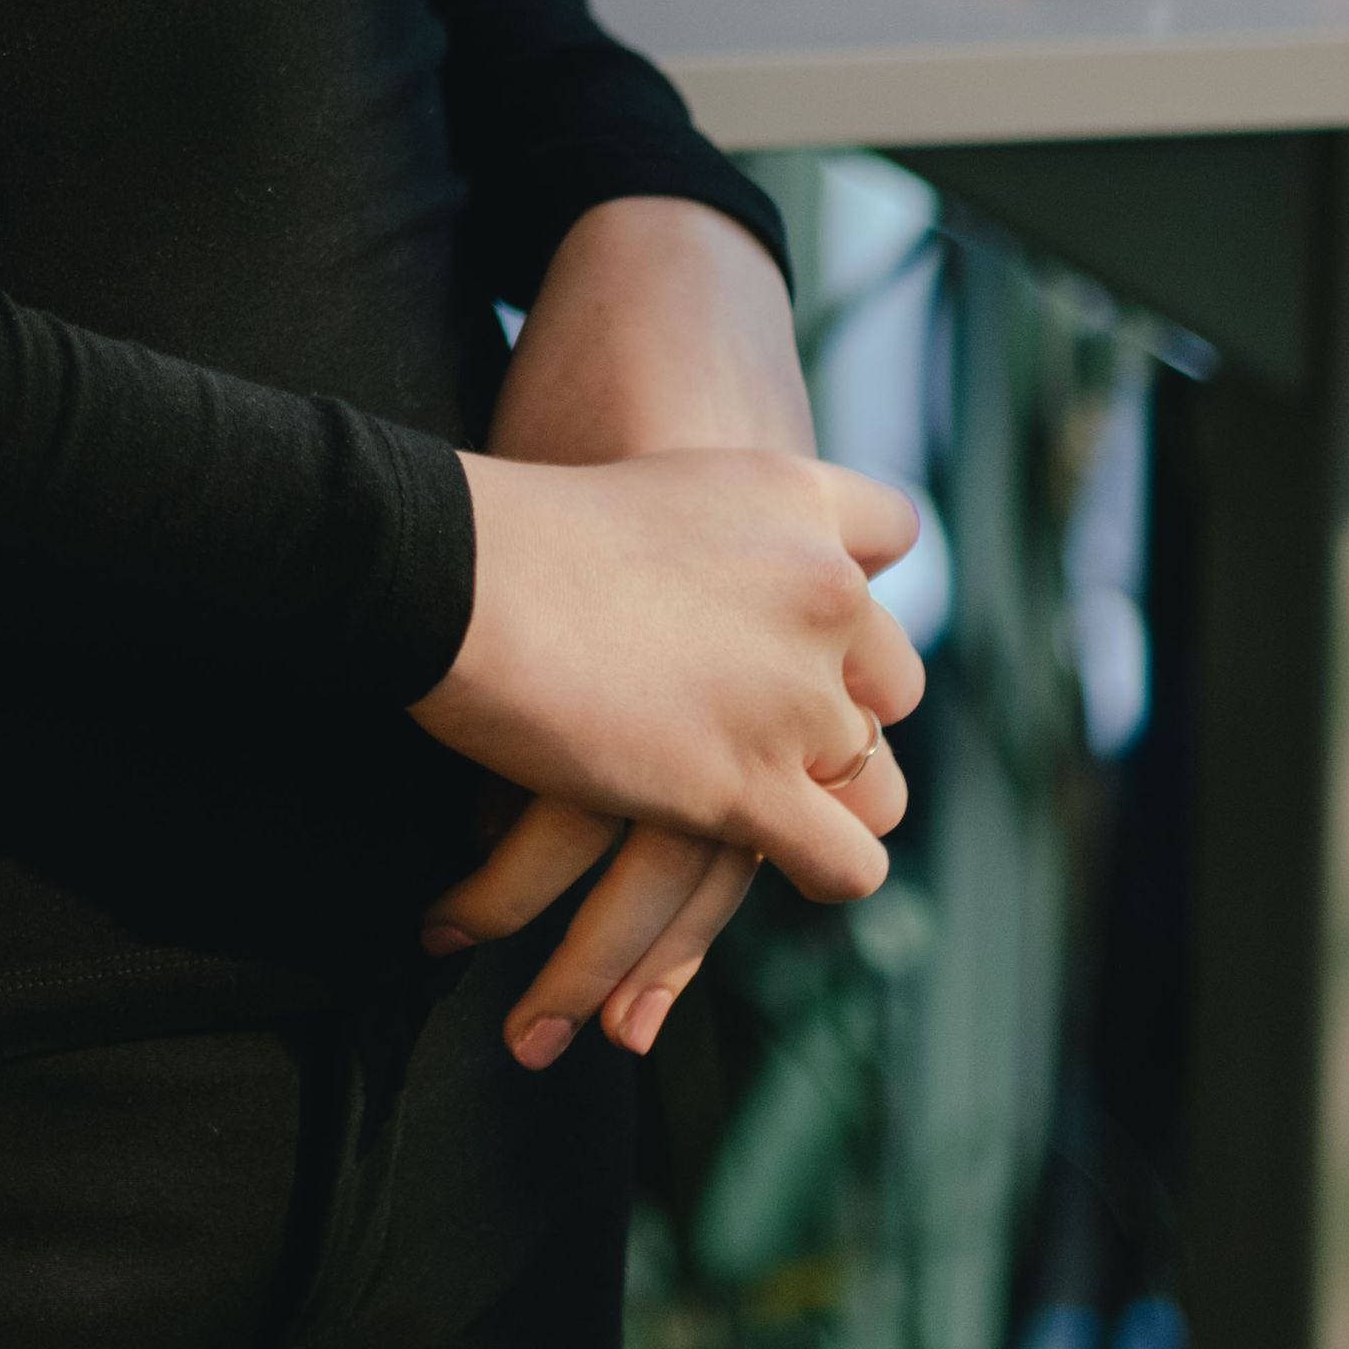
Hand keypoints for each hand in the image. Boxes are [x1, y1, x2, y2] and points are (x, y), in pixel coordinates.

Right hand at [426, 201, 891, 1064]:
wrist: (454, 568)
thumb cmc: (508, 515)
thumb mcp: (642, 475)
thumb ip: (697, 517)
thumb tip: (688, 566)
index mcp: (792, 495)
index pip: (894, 533)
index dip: (851, 573)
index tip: (809, 614)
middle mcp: (823, 592)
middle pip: (889, 682)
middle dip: (844, 717)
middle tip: (786, 740)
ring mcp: (797, 694)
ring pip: (876, 782)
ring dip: (828, 808)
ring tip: (784, 829)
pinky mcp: (750, 790)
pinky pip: (846, 861)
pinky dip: (822, 873)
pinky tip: (786, 872)